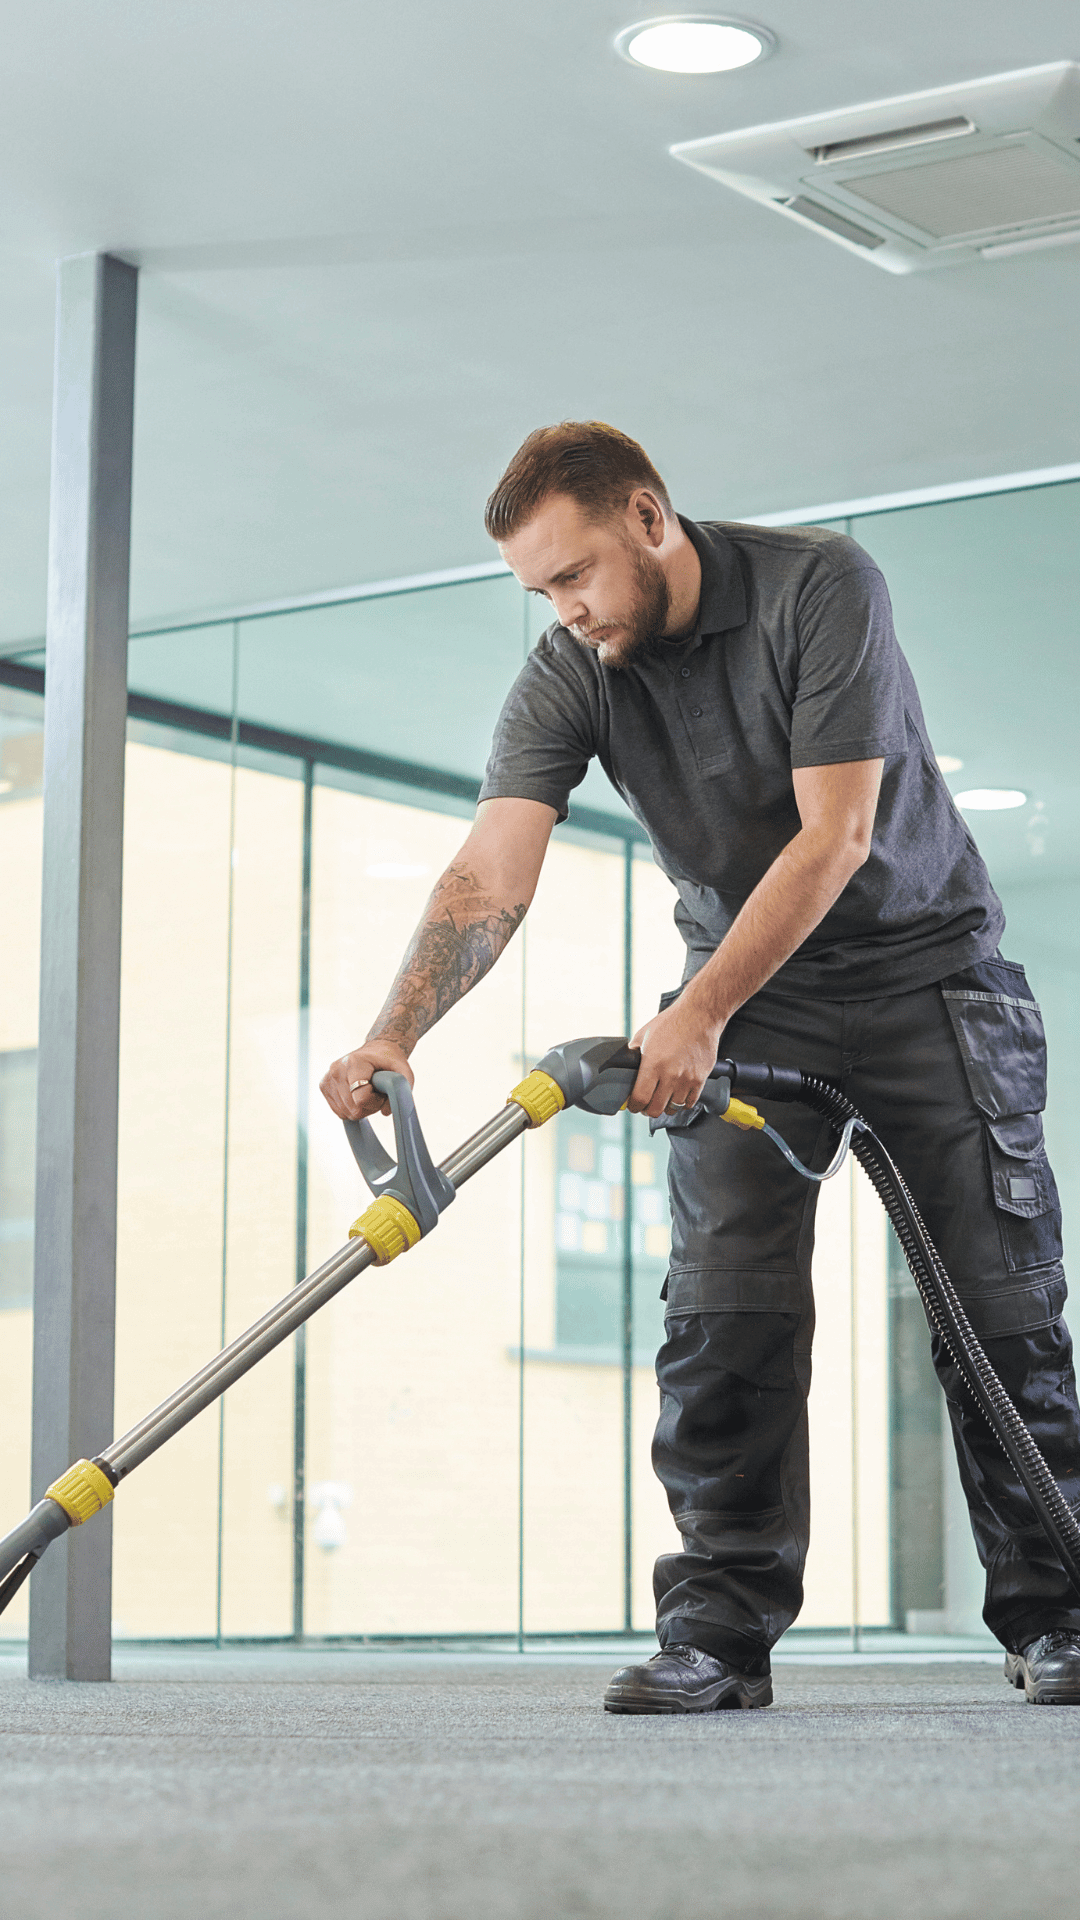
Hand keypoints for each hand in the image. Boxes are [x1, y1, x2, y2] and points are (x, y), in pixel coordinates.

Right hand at [319, 1038, 413, 1120]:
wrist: (376, 1050)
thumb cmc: (389, 1061)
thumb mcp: (403, 1072)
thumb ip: (400, 1092)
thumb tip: (385, 1112)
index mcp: (354, 1063)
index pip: (360, 1098)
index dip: (376, 1101)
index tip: (382, 1092)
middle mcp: (337, 1069)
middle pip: (353, 1109)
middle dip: (369, 1106)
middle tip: (376, 1093)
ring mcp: (328, 1078)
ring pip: (345, 1113)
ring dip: (360, 1108)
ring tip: (367, 1092)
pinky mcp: (324, 1085)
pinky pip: (339, 1111)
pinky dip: (351, 1108)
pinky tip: (357, 1095)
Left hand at [627, 999, 721, 1119]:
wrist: (699, 1016)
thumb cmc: (671, 1023)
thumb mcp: (643, 1035)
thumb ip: (632, 1054)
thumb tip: (623, 1067)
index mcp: (653, 1064)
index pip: (640, 1098)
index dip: (633, 1106)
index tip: (633, 1104)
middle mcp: (670, 1075)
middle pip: (655, 1109)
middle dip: (647, 1109)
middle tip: (646, 1103)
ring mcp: (687, 1079)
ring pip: (673, 1108)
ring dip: (666, 1106)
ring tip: (663, 1097)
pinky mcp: (700, 1079)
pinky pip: (690, 1103)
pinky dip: (682, 1102)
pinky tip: (677, 1094)